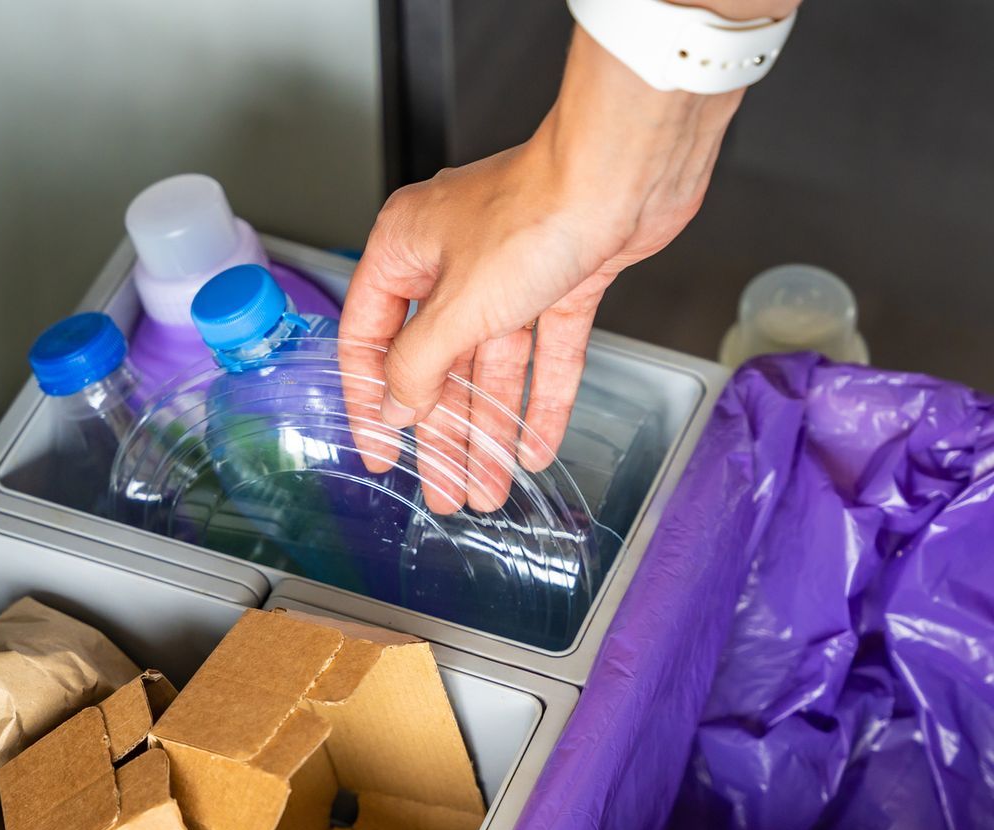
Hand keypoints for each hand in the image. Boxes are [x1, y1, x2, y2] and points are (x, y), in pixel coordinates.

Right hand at [341, 28, 742, 512]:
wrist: (623, 176)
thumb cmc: (537, 212)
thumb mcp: (459, 305)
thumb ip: (419, 364)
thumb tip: (394, 406)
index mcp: (407, 247)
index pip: (370, 336)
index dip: (372, 400)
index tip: (381, 451)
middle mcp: (453, 259)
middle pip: (437, 363)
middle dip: (443, 433)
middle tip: (445, 490)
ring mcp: (510, 272)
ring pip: (492, 366)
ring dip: (490, 430)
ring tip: (487, 488)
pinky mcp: (563, 282)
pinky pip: (545, 354)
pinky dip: (541, 401)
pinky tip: (535, 448)